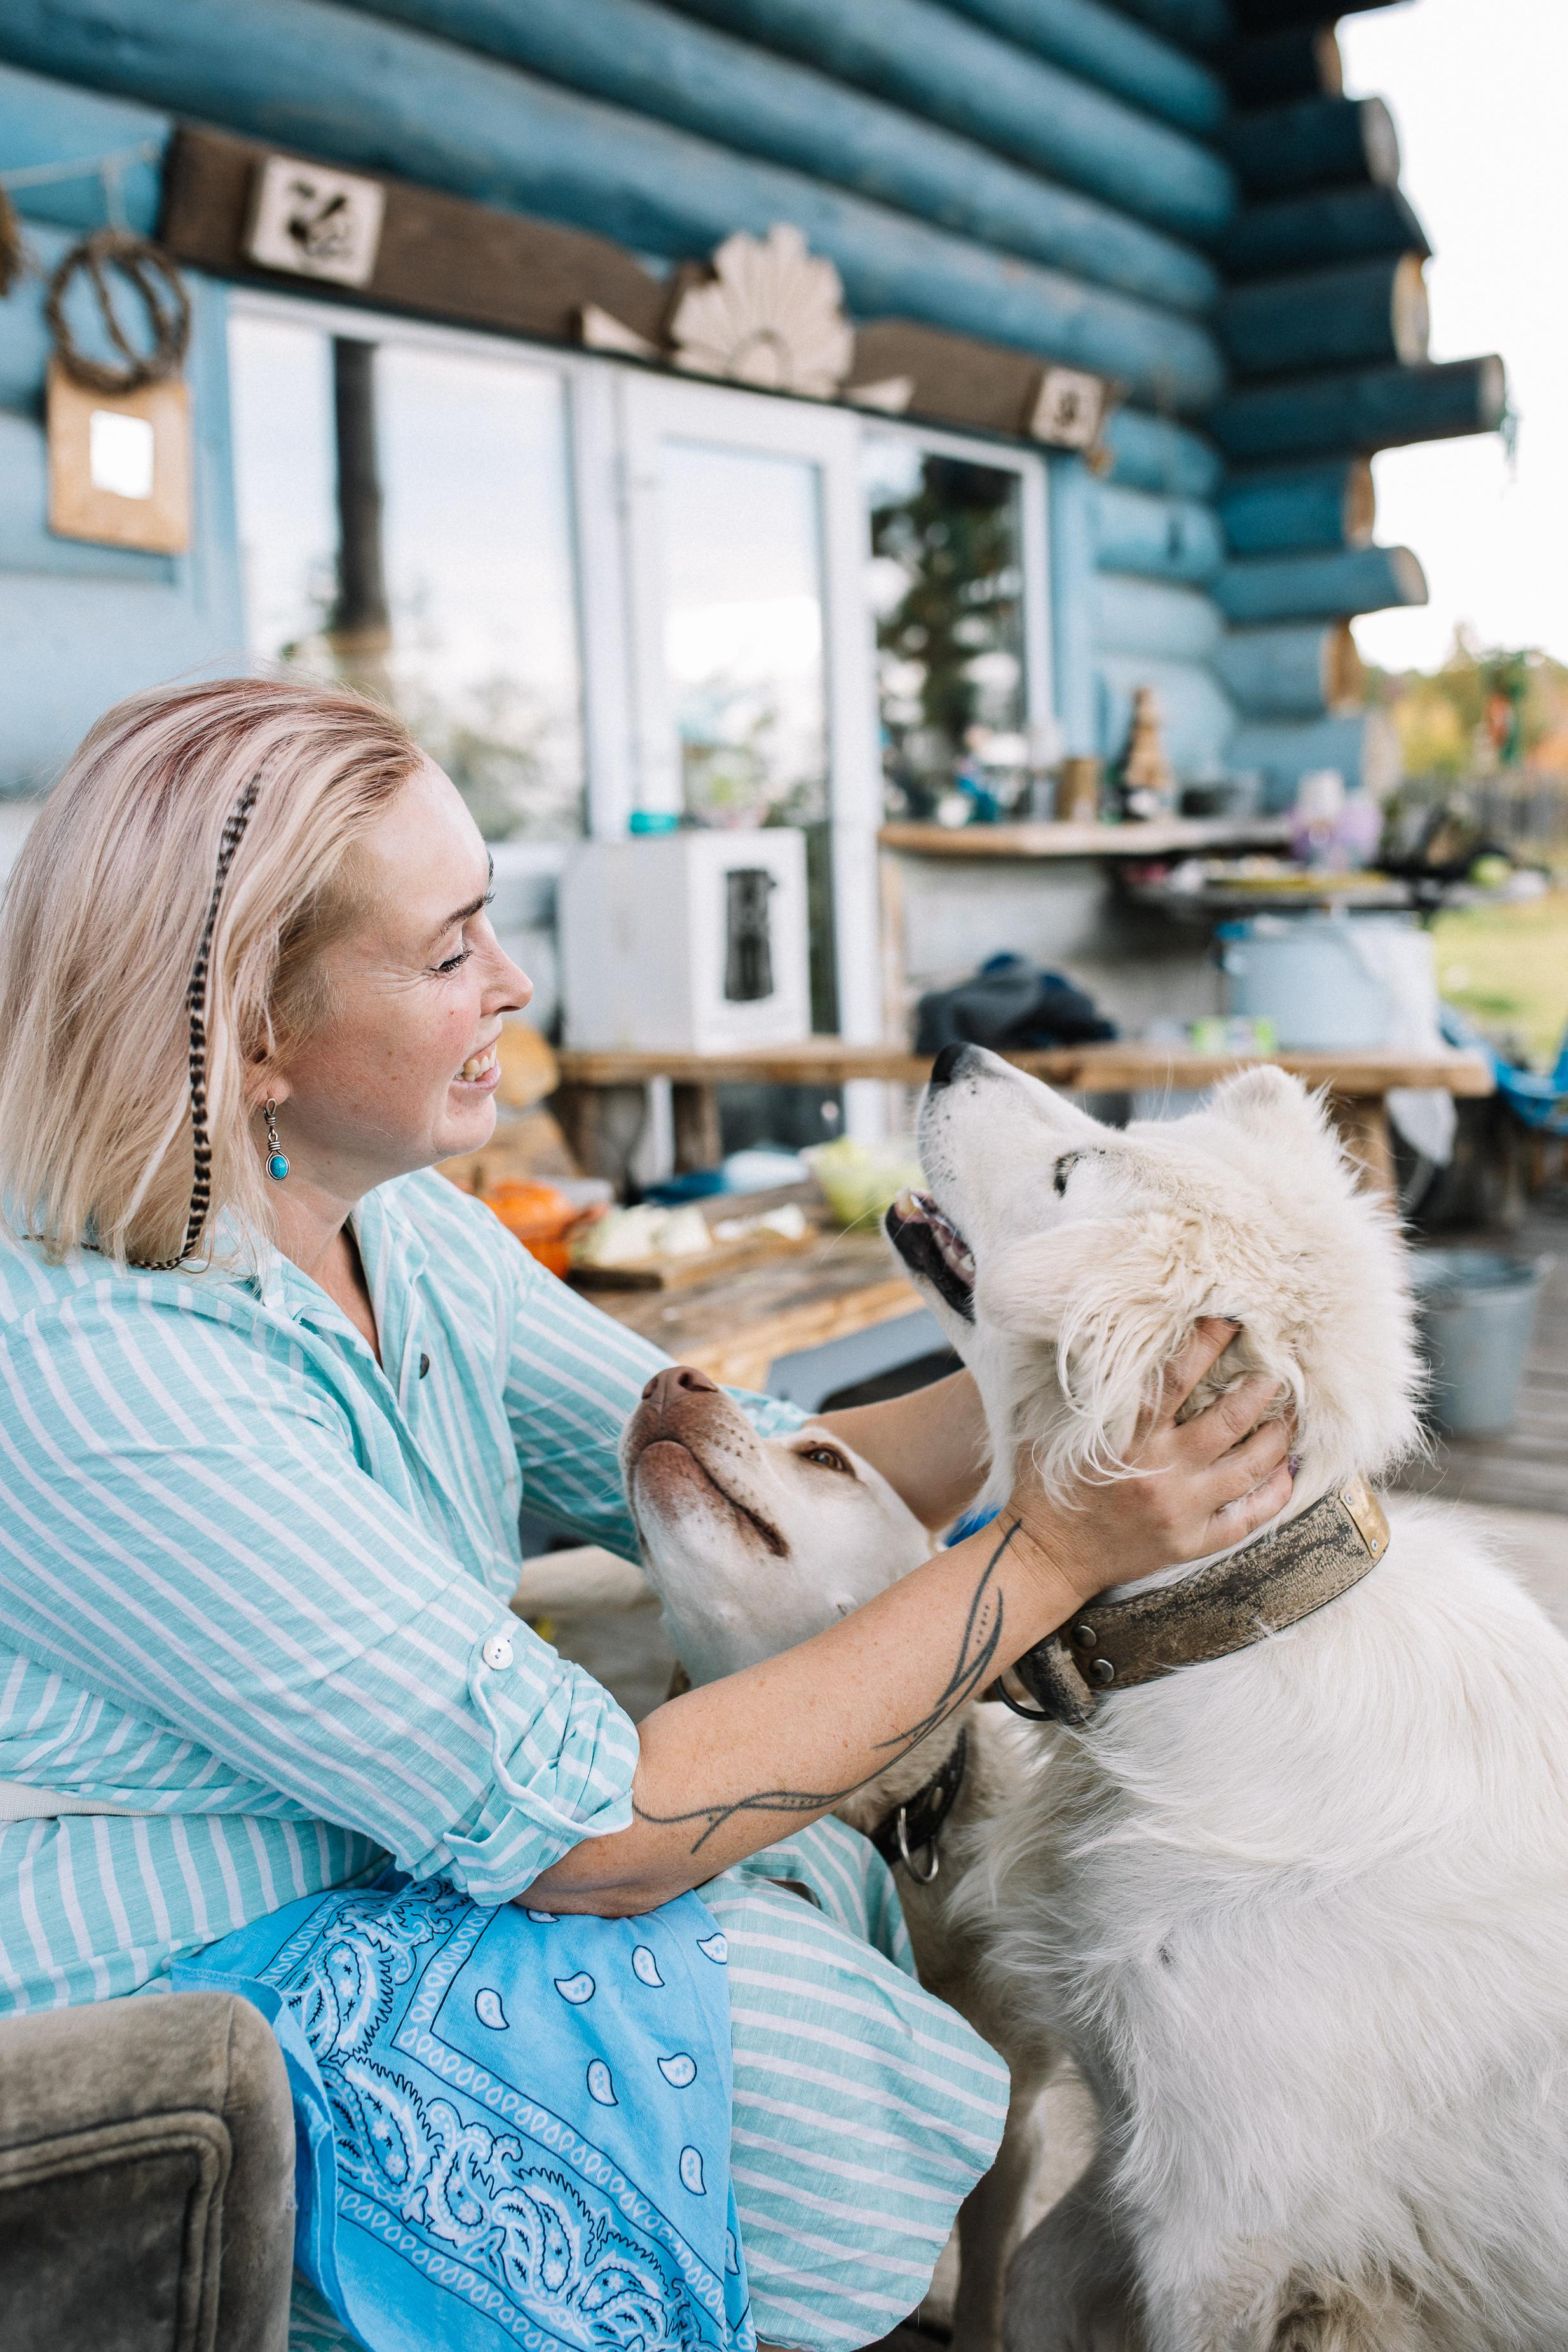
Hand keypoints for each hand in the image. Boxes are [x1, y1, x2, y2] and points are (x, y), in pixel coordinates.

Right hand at [1006, 1318, 1293, 1605]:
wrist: (1047, 1557)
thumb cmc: (1050, 1485)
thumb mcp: (1059, 1429)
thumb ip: (1092, 1391)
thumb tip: (1117, 1342)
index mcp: (1127, 1438)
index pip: (1177, 1379)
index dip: (1207, 1343)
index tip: (1231, 1318)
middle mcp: (1160, 1473)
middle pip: (1227, 1421)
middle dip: (1260, 1388)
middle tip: (1279, 1366)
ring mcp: (1181, 1511)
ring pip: (1249, 1468)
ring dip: (1277, 1436)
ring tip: (1292, 1412)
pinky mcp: (1190, 1543)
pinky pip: (1248, 1519)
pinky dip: (1274, 1493)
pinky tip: (1287, 1470)